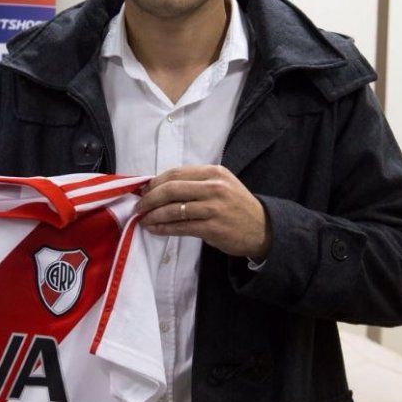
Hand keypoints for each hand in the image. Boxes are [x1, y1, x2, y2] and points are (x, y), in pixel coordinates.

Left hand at [137, 165, 270, 259]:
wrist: (263, 229)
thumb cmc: (236, 206)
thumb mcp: (221, 185)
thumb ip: (195, 183)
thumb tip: (159, 187)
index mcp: (214, 172)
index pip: (176, 173)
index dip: (155, 182)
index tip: (143, 190)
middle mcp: (214, 187)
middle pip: (171, 189)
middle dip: (150, 198)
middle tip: (139, 206)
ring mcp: (214, 208)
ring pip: (174, 209)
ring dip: (153, 215)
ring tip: (143, 219)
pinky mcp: (213, 228)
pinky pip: (181, 227)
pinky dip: (164, 228)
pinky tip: (155, 229)